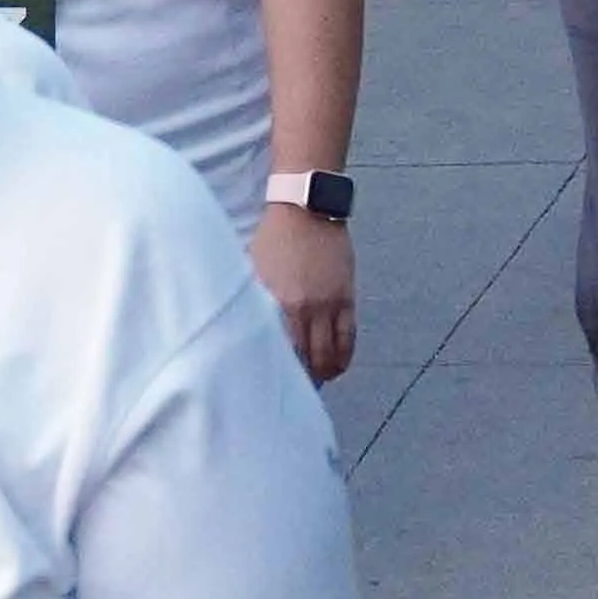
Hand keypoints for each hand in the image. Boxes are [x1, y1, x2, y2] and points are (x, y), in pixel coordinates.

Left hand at [251, 202, 355, 382]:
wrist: (305, 209)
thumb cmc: (272, 239)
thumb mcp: (254, 270)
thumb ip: (254, 302)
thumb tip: (248, 331)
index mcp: (274, 302)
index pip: (275, 349)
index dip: (274, 371)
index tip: (268, 383)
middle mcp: (301, 308)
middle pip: (304, 358)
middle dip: (300, 378)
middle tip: (294, 388)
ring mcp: (327, 304)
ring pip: (329, 354)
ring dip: (323, 373)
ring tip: (317, 381)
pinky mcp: (346, 298)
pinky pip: (348, 338)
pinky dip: (343, 357)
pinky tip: (337, 368)